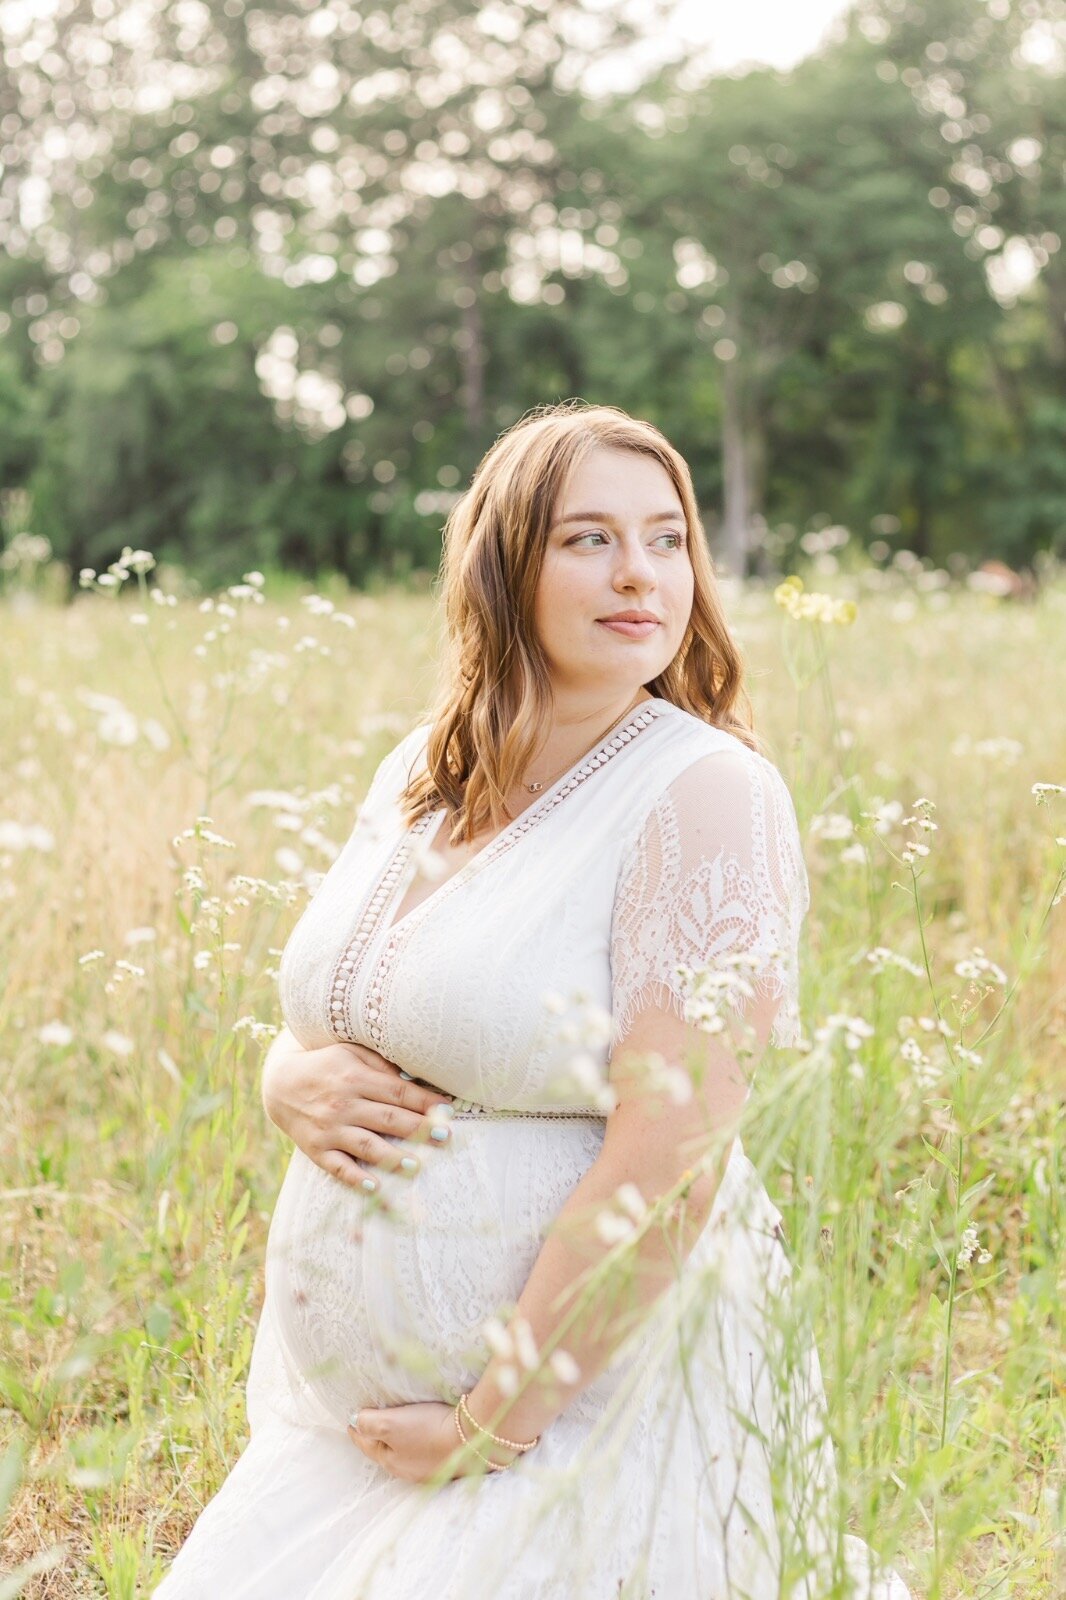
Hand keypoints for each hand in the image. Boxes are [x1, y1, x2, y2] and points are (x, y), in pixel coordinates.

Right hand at [262, 1036, 453, 1190]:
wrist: (279, 1084)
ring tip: (417, 1165)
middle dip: (419, 1129)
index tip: (448, 1110)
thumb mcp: (350, 1052)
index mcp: (355, 1078)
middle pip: (388, 1118)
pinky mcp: (316, 1150)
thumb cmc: (325, 1065)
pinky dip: (356, 1179)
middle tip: (445, 1138)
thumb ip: (380, 1063)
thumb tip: (413, 1077)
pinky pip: (338, 1167)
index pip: (398, 1092)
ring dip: (393, 1156)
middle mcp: (343, 1104)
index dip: (425, 1102)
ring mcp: (329, 1129)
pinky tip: (376, 1188)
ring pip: (366, 1145)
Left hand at [347, 1401, 501, 1483]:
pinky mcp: (449, 1461)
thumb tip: (355, 1421)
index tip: (350, 1422)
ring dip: (399, 1442)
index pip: (367, 1445)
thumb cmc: (428, 1430)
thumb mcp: (390, 1424)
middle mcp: (409, 1470)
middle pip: (386, 1452)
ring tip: (396, 1429)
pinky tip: (425, 1436)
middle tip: (370, 1425)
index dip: (357, 1433)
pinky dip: (419, 1442)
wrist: (473, 1440)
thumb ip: (369, 1423)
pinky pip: (426, 1451)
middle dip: (377, 1439)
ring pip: (407, 1453)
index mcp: (391, 1461)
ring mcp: (430, 1469)